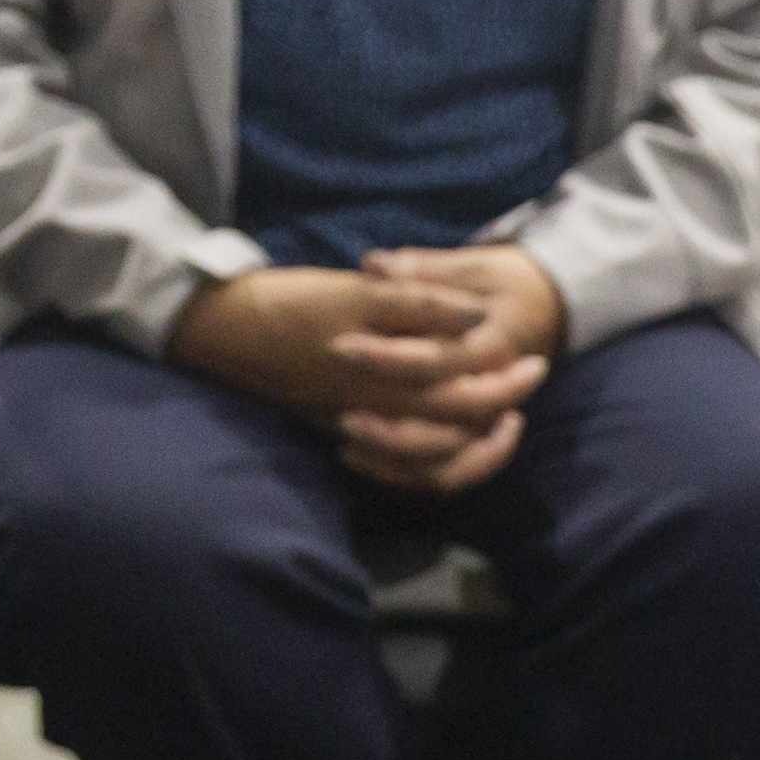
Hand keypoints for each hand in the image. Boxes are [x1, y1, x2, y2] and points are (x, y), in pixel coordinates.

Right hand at [167, 254, 559, 489]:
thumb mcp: (357, 294)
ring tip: (500, 416)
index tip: (535, 359)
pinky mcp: (346, 428)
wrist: (224, 329)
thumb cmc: (290, 304)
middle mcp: (379, 414)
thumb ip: (419, 305)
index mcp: (387, 380)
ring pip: (433, 462)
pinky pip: (399, 465)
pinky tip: (449, 433)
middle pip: (458, 432)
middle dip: (501, 409)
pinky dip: (431, 457)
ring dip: (474, 444)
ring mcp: (361, 427)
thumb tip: (476, 315)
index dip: (506, 379)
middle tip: (531, 379)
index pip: (466, 393)